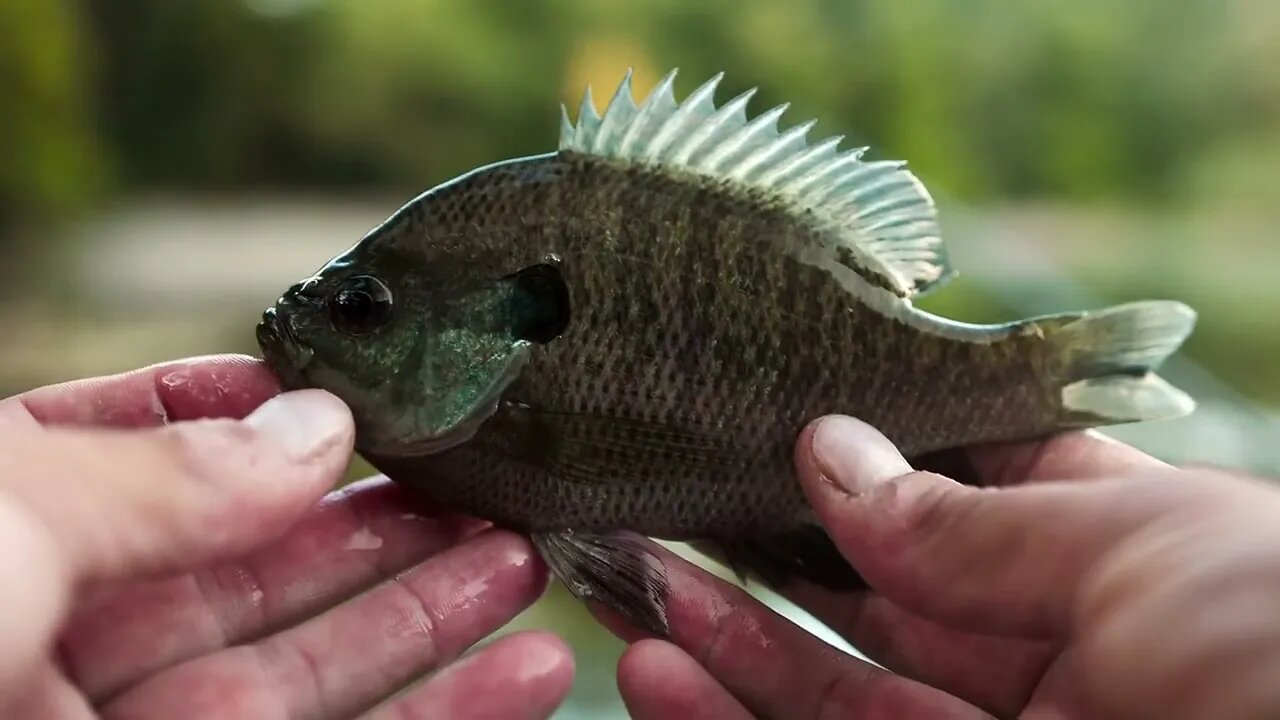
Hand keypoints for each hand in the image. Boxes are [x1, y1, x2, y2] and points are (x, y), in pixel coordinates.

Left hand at [0, 355, 571, 718]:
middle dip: (371, 525)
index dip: (245, 420)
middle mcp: (50, 652)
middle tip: (482, 486)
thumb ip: (161, 476)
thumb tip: (311, 426)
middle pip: (247, 574)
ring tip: (522, 563)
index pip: (134, 461)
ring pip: (305, 680)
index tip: (351, 397)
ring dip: (426, 623)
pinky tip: (521, 678)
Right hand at [605, 417, 1279, 719]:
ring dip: (720, 642)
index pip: (957, 489)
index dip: (855, 453)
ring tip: (624, 583)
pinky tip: (660, 674)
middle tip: (652, 504)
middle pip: (872, 596)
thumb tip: (832, 448)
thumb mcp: (1140, 550)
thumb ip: (969, 519)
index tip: (753, 412)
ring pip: (830, 691)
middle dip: (756, 553)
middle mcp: (1051, 656)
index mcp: (1112, 559)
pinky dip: (734, 718)